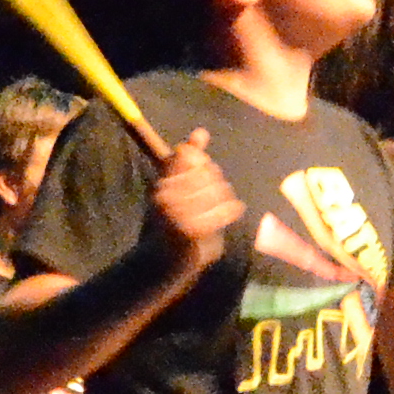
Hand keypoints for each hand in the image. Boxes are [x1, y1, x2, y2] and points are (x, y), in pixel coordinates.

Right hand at [143, 132, 241, 270]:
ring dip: (225, 197)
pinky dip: (229, 210)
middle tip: (218, 193)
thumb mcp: (174, 187)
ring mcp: (177, 214)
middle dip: (216, 181)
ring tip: (224, 204)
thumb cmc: (169, 221)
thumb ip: (187, 159)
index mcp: (161, 181)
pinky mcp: (191, 231)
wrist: (162, 262)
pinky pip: (221, 211)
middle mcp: (165, 195)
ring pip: (217, 190)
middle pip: (206, 171)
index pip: (188, 156)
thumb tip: (201, 131)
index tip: (205, 175)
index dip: (202, 163)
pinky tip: (233, 211)